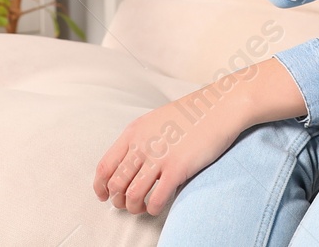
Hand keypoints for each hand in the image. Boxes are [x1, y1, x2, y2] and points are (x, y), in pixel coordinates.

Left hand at [92, 82, 253, 217]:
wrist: (218, 109)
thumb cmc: (189, 116)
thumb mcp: (154, 121)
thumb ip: (138, 140)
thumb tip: (127, 165)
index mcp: (133, 132)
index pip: (105, 166)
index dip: (100, 187)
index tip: (104, 195)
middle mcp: (142, 145)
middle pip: (116, 184)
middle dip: (118, 201)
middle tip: (126, 204)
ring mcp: (159, 157)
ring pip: (132, 195)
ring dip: (133, 208)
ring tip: (141, 207)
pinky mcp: (177, 169)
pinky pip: (155, 199)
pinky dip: (152, 209)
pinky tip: (156, 206)